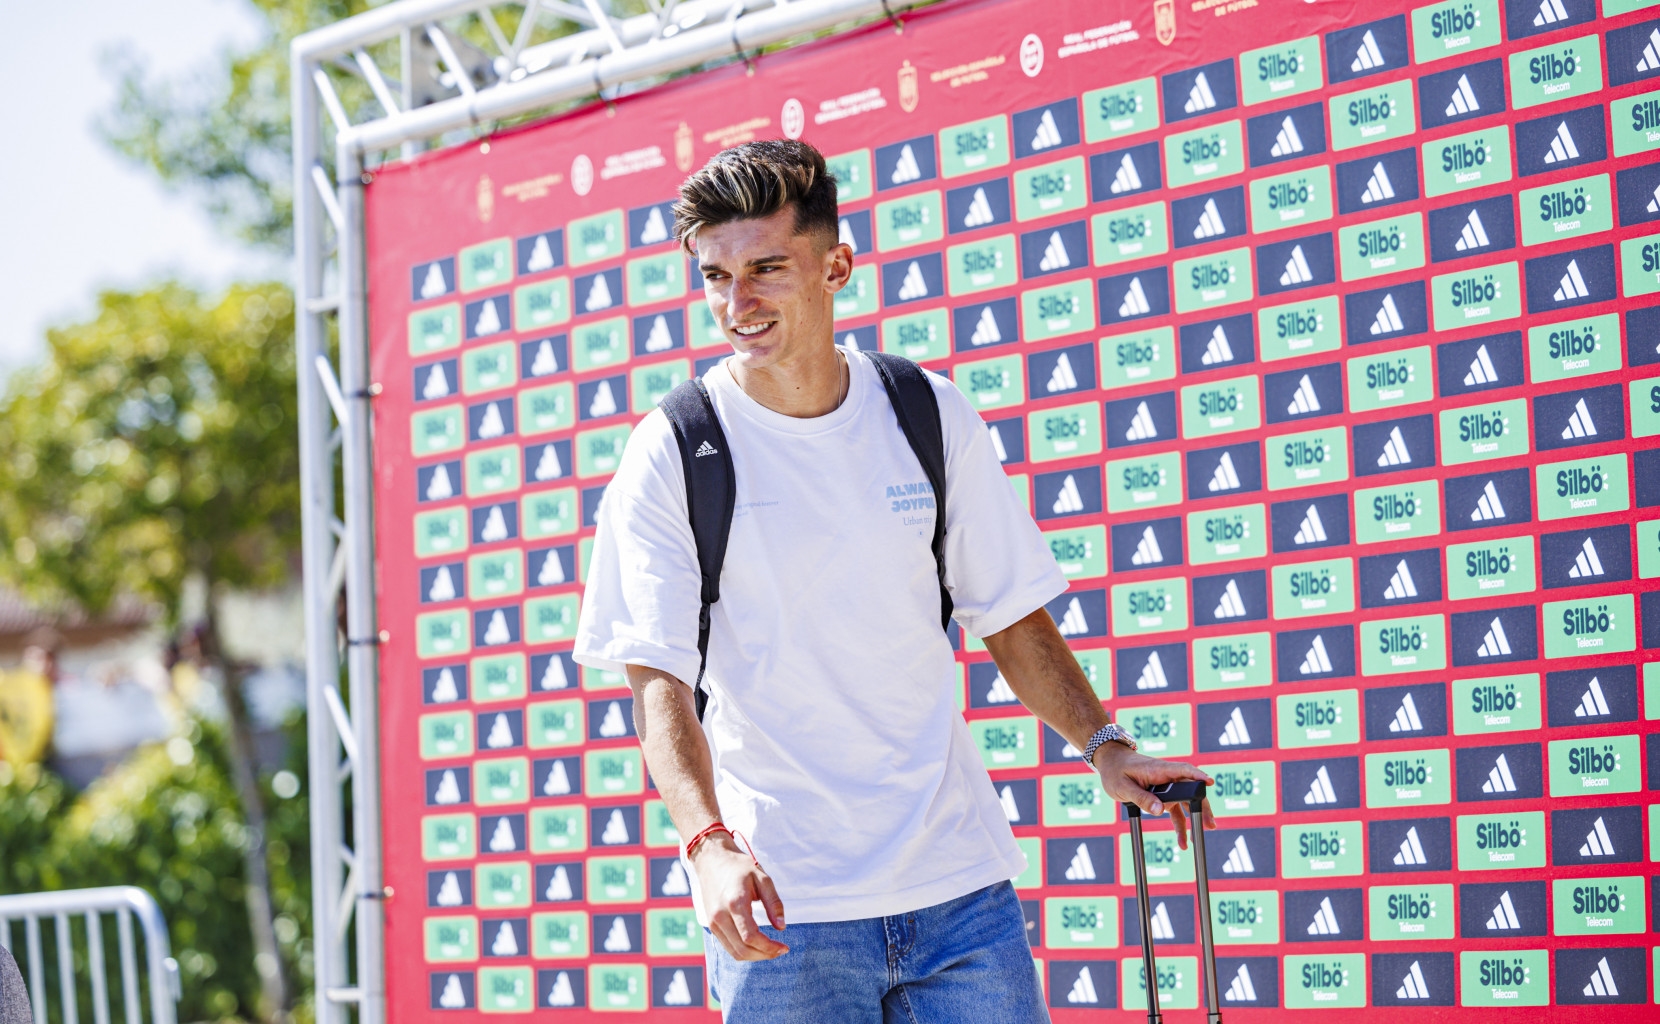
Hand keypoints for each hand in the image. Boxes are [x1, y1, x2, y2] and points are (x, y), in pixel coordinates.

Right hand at [691, 835, 788, 960]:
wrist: (711, 860)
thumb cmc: (739, 867)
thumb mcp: (762, 878)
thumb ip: (773, 903)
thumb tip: (781, 927)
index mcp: (735, 903)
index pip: (751, 937)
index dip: (769, 947)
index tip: (784, 948)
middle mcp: (720, 916)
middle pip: (743, 949)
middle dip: (764, 955)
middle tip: (780, 951)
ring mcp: (713, 922)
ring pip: (734, 952)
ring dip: (754, 956)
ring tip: (770, 950)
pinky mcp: (711, 925)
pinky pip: (728, 946)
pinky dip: (744, 951)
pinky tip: (757, 945)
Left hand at [1090, 744, 1216, 850]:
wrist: (1111, 763)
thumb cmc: (1116, 771)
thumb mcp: (1123, 787)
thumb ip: (1141, 798)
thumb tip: (1159, 811)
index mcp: (1158, 770)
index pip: (1182, 770)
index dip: (1197, 775)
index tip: (1209, 782)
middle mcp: (1166, 777)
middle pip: (1190, 789)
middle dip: (1201, 805)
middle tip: (1209, 823)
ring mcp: (1166, 787)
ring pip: (1186, 802)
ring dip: (1195, 817)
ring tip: (1202, 833)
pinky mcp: (1163, 796)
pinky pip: (1175, 811)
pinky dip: (1180, 824)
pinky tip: (1183, 840)